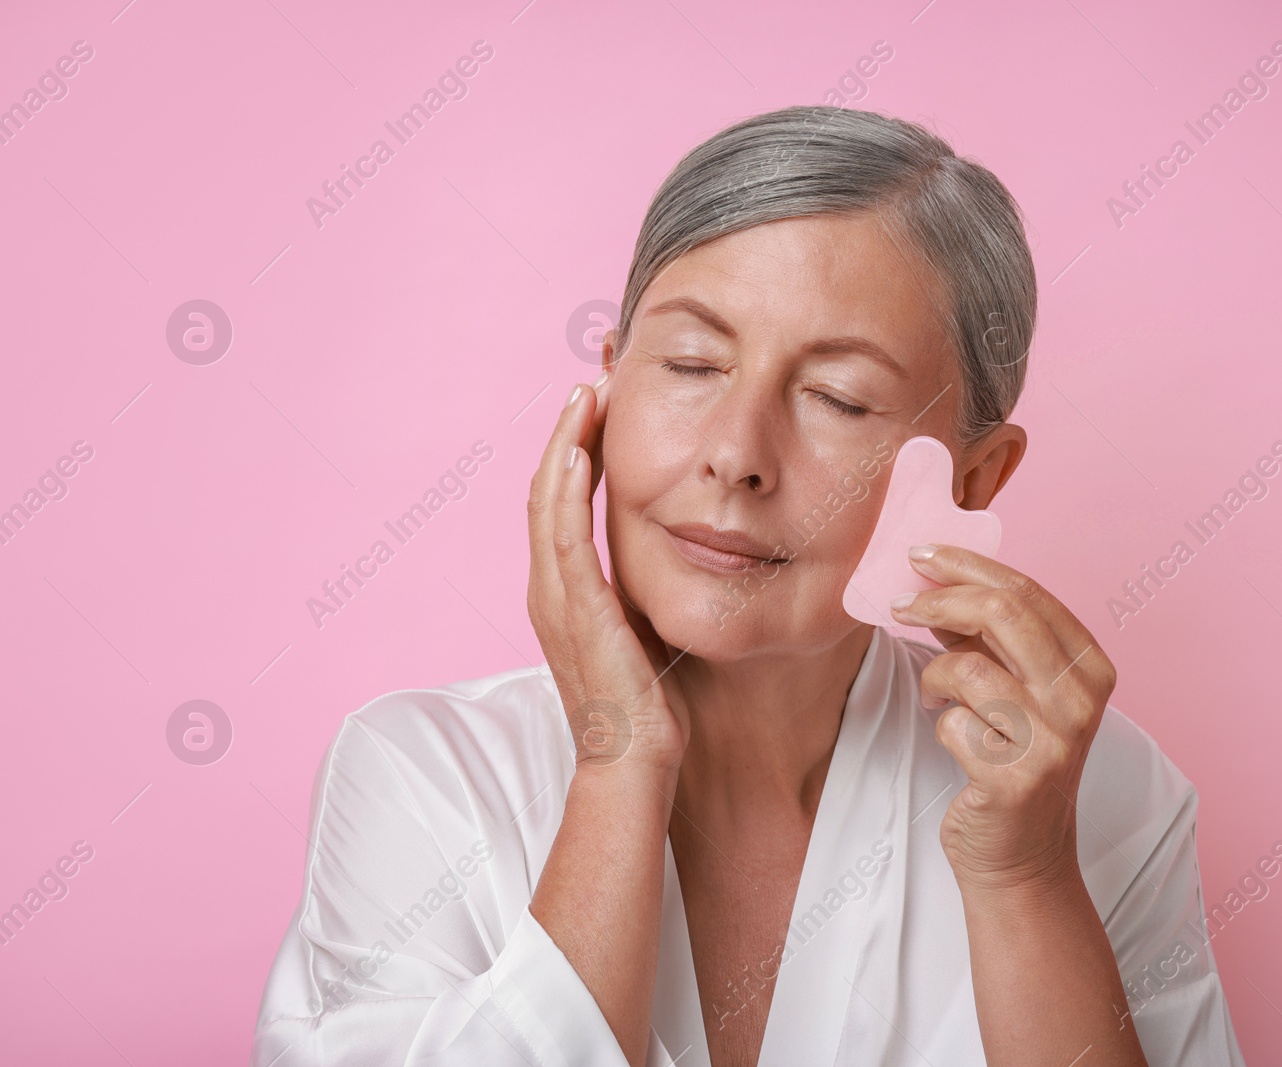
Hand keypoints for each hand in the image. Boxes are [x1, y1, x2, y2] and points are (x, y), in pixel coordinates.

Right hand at [526, 375, 689, 774]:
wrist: (632, 765)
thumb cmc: (646, 707)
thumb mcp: (643, 629)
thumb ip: (642, 589)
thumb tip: (676, 550)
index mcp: (562, 590)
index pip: (561, 500)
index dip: (578, 448)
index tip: (603, 403)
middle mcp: (548, 587)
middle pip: (546, 487)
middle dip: (571, 430)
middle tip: (595, 379)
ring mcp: (555, 598)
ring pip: (547, 500)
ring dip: (566, 441)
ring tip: (588, 392)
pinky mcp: (575, 610)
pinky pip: (563, 536)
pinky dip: (565, 487)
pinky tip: (578, 449)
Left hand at [887, 544, 1116, 890]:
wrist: (1021, 857)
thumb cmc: (1011, 762)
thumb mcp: (1013, 688)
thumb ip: (987, 636)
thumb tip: (936, 577)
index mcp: (1089, 667)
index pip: (1027, 591)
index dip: (967, 565)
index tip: (920, 555)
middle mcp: (1082, 700)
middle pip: (1003, 613)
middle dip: (938, 599)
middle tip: (898, 603)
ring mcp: (1054, 740)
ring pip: (968, 668)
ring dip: (935, 677)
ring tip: (937, 697)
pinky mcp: (1017, 778)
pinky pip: (952, 724)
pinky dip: (941, 727)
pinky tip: (956, 742)